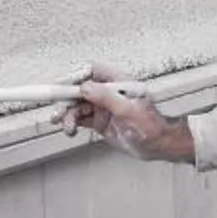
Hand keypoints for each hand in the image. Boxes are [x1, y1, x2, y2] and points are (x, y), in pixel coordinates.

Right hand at [53, 64, 194, 162]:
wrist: (158, 146)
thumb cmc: (152, 126)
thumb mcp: (128, 110)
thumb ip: (106, 98)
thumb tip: (86, 87)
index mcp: (118, 83)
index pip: (92, 71)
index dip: (76, 77)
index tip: (64, 87)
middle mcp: (109, 93)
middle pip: (79, 89)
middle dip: (66, 99)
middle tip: (58, 110)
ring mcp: (103, 107)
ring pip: (77, 105)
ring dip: (67, 114)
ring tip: (66, 126)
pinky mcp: (99, 121)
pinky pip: (79, 118)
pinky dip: (70, 123)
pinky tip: (69, 129)